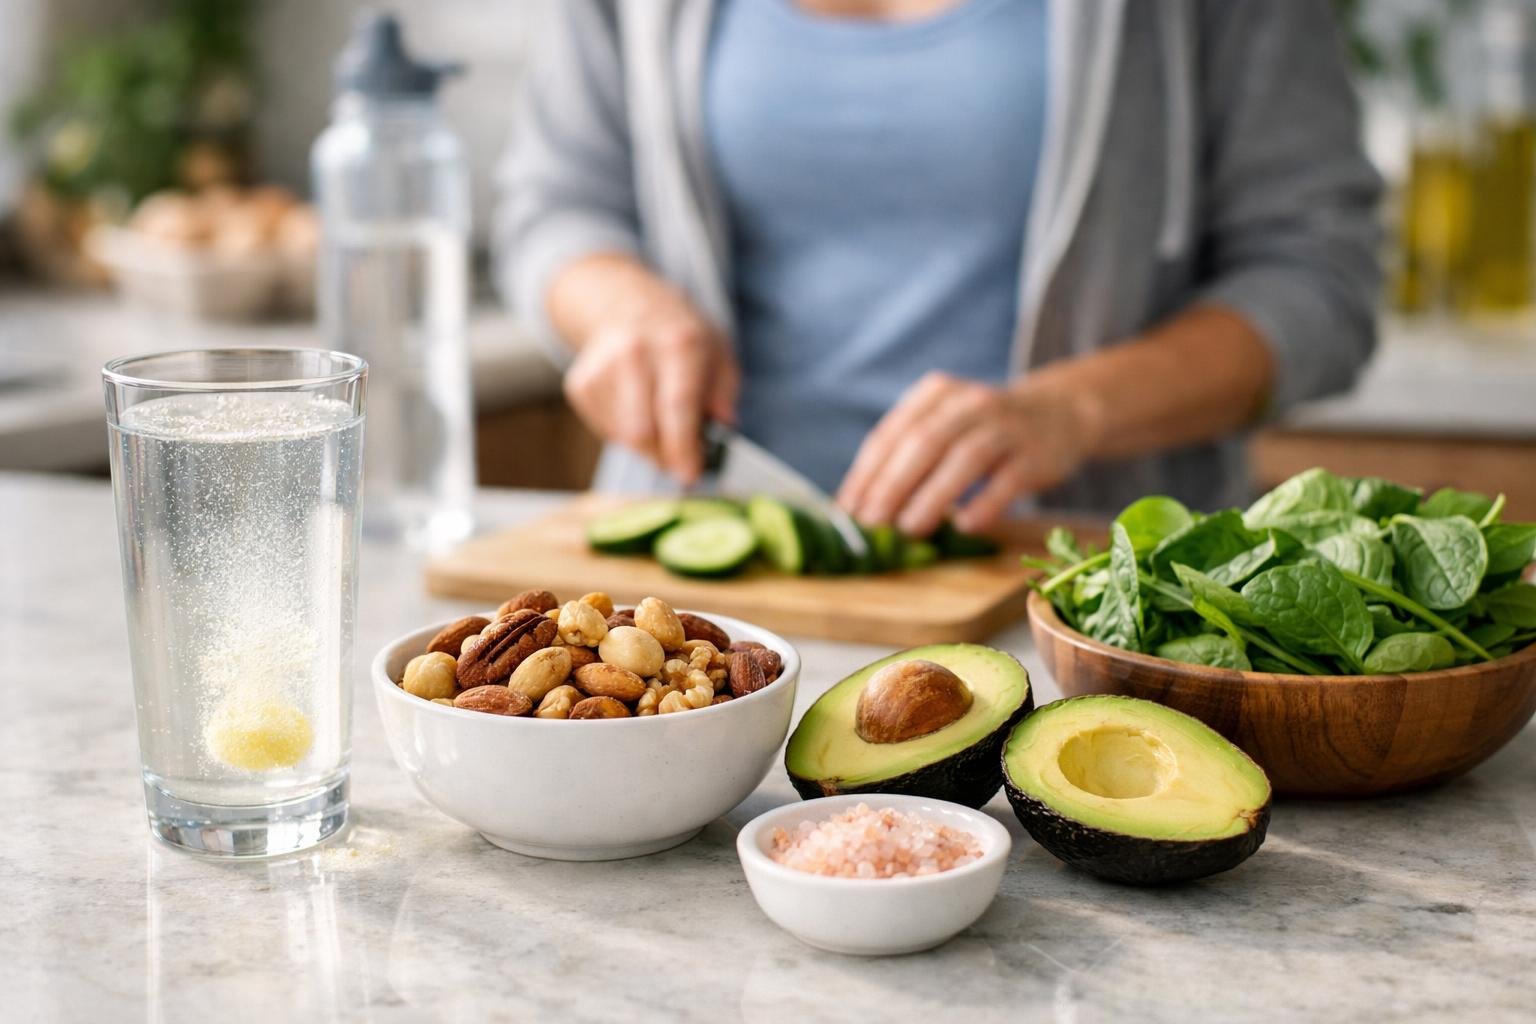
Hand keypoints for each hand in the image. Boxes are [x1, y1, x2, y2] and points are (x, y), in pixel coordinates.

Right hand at [562, 309, 738, 484]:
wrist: (626, 304)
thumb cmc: (679, 336)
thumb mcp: (718, 353)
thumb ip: (723, 396)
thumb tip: (720, 436)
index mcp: (676, 344)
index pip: (676, 406)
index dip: (682, 448)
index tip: (690, 475)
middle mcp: (633, 353)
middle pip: (642, 431)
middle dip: (665, 455)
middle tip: (682, 457)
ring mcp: (601, 368)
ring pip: (624, 437)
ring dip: (648, 445)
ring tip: (661, 421)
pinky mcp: (580, 385)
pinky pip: (607, 432)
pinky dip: (627, 433)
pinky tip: (637, 409)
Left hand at [837, 372, 1098, 535]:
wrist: (1060, 413)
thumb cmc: (984, 429)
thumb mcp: (944, 424)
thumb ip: (906, 454)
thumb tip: (859, 505)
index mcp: (936, 393)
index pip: (892, 432)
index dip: (867, 472)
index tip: (848, 508)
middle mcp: (970, 403)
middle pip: (923, 443)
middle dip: (892, 485)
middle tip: (870, 522)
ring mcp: (1006, 426)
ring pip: (964, 459)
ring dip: (931, 497)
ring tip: (907, 528)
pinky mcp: (1035, 454)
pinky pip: (1006, 481)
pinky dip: (983, 505)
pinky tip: (963, 526)